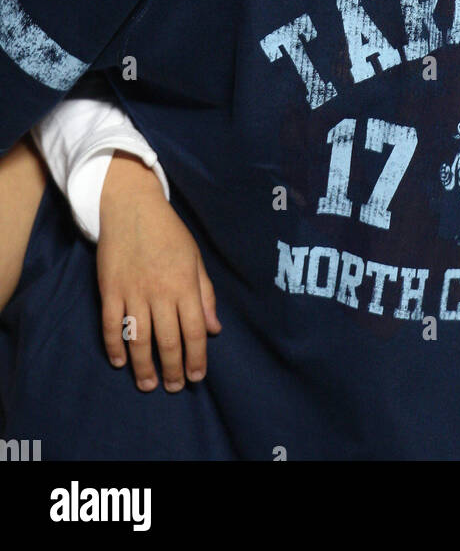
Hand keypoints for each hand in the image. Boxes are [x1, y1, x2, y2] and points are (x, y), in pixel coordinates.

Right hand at [98, 152, 220, 392]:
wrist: (132, 206)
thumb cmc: (169, 233)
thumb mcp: (195, 258)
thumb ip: (205, 294)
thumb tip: (214, 329)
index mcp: (185, 284)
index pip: (195, 331)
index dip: (196, 358)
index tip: (195, 377)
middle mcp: (160, 291)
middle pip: (168, 340)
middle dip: (172, 369)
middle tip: (172, 387)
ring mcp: (133, 291)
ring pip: (139, 339)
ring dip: (143, 366)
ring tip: (148, 383)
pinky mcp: (110, 289)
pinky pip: (111, 325)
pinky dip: (114, 347)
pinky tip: (120, 362)